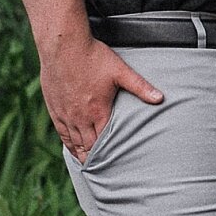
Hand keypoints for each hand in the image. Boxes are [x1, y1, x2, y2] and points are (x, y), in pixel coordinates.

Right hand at [41, 35, 162, 162]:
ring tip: (88, 164)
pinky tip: (71, 147)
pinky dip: (67, 142)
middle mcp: (80, 117)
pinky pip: (61, 131)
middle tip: (103, 170)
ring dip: (81, 154)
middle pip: (88, 146)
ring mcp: (65, 113)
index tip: (115, 166)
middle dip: (96, 158)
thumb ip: (140, 87)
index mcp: (98, 111)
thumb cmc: (93, 56)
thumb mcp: (120, 71)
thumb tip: (160, 98)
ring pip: (73, 141)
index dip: (109, 155)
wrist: (63, 45)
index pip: (104, 142)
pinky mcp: (54, 107)